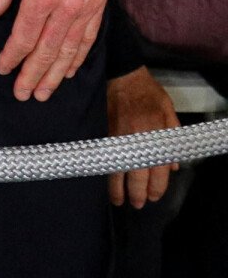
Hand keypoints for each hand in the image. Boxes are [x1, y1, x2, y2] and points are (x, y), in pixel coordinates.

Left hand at [0, 0, 111, 101]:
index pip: (23, 36)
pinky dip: (78, 58)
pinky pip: (89, 39)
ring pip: (69, 51)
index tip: (3, 70)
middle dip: (33, 75)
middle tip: (23, 95)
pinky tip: (69, 70)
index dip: (12, 56)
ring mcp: (85, 9)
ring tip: (44, 93)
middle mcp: (65, 9)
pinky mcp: (99, 5)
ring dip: (55, 75)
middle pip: (46, 51)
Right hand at [107, 67, 179, 208]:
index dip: (156, 189)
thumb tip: (174, 166)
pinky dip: (105, 171)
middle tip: (137, 204)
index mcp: (157, 136)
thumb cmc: (148, 92)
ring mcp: (119, 137)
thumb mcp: (168, 111)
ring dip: (117, 190)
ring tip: (118, 200)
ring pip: (117, 171)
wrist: (122, 73)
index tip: (153, 197)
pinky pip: (105, 158)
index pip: (158, 172)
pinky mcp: (104, 133)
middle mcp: (138, 140)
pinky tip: (104, 181)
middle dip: (137, 195)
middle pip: (137, 177)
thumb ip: (174, 138)